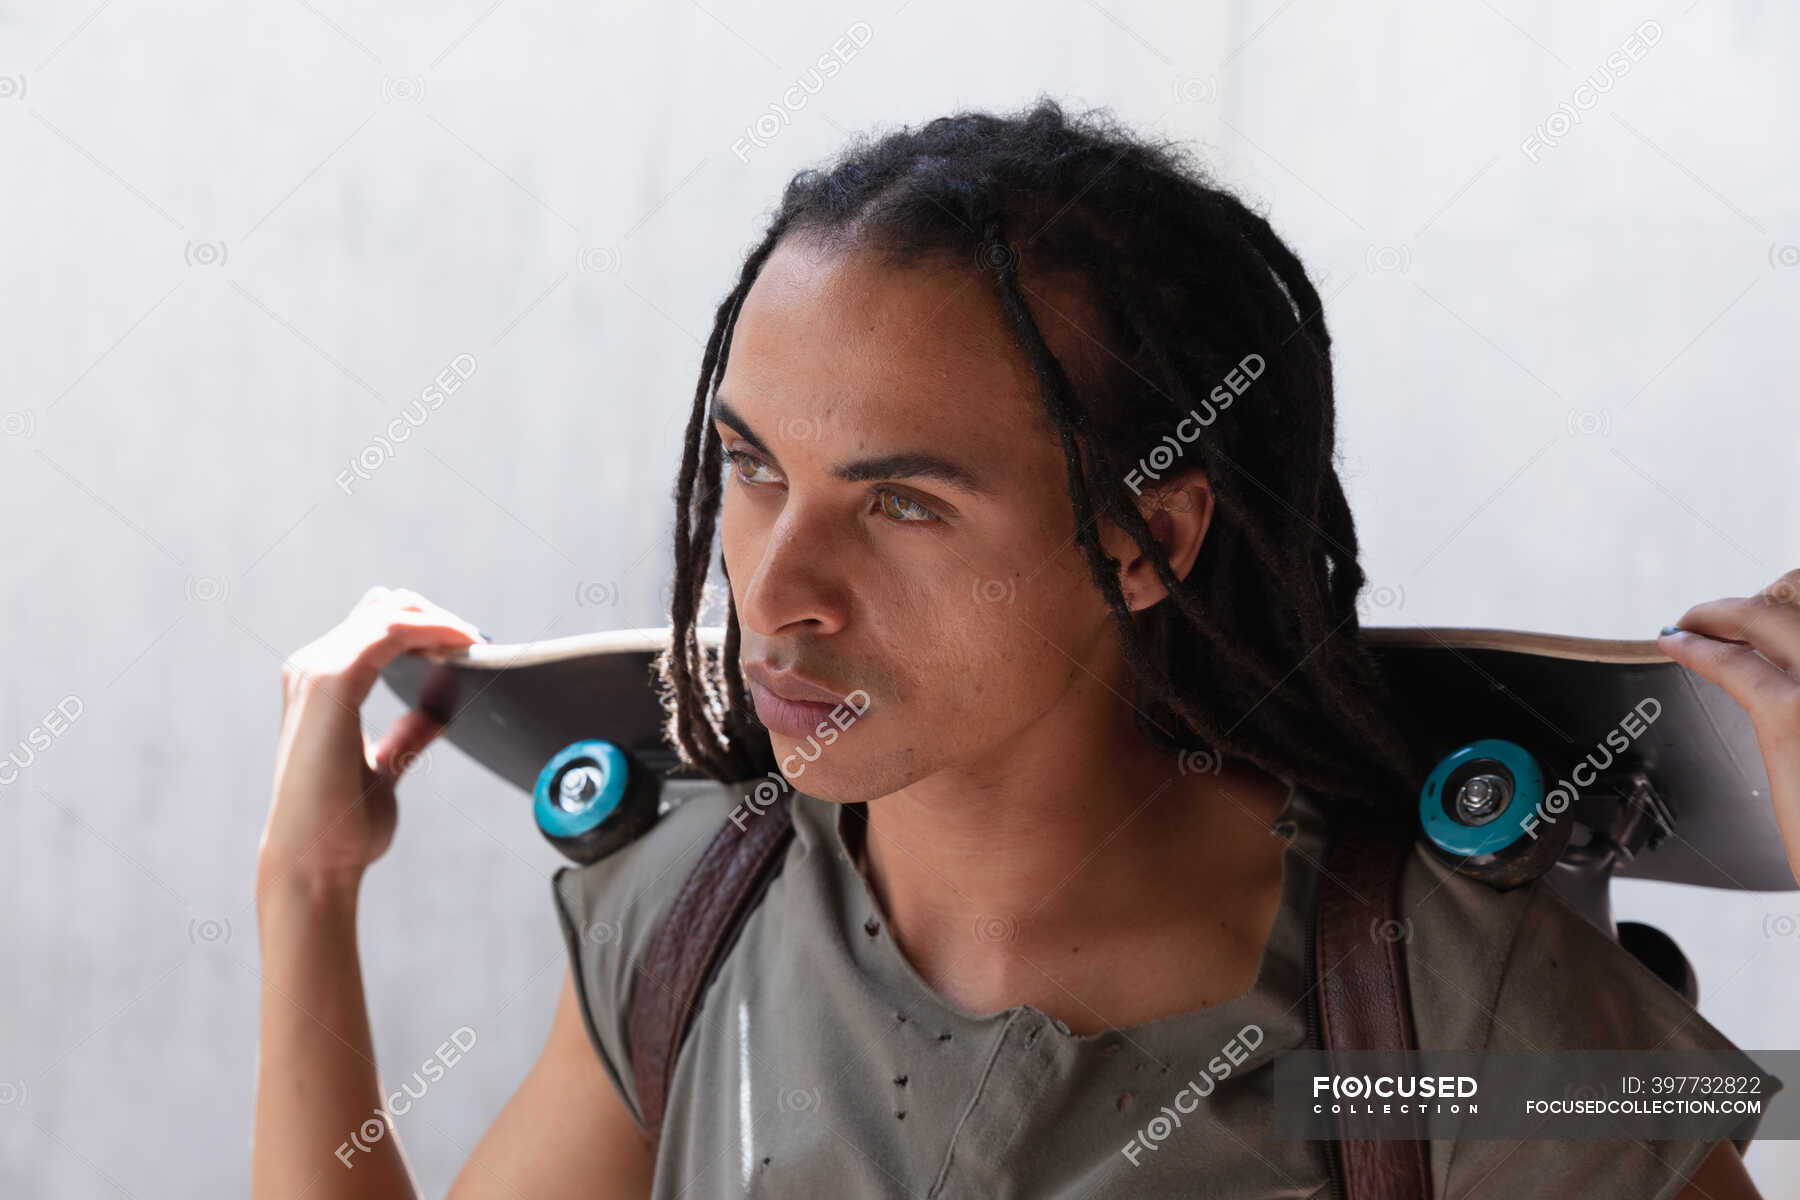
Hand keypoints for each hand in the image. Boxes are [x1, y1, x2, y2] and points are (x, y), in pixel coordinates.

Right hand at [259, 586, 482, 895]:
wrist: (315, 861)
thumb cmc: (342, 825)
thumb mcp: (383, 766)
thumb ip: (405, 734)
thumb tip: (437, 711)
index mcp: (321, 685)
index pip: (374, 626)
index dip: (424, 625)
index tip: (469, 644)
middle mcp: (312, 669)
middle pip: (384, 610)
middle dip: (437, 618)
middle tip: (479, 642)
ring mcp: (317, 671)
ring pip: (389, 614)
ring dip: (440, 622)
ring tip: (476, 642)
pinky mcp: (331, 682)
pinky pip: (390, 633)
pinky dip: (432, 631)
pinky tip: (462, 645)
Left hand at [1657, 568, 1799, 885]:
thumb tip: (1787, 683)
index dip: (1795, 600)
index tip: (1778, 603)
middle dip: (1766, 597)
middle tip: (1730, 613)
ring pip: (1771, 615)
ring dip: (1727, 613)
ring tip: (1698, 621)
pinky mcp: (1794, 718)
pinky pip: (1734, 665)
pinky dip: (1698, 647)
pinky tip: (1676, 641)